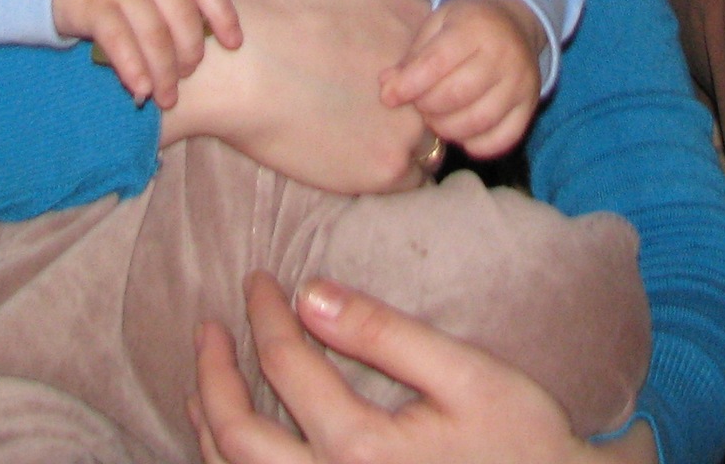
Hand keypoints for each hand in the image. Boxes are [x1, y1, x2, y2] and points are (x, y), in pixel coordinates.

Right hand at [52, 0, 241, 108]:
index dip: (224, 17)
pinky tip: (141, 91)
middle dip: (190, 54)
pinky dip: (135, 71)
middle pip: (182, 16)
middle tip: (187, 76)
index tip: (234, 45)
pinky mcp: (92, 5)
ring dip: (164, 73)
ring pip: (154, 35)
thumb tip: (208, 33)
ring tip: (167, 97)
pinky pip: (121, 44)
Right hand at [160, 0, 440, 192]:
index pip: (444, 55)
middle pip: (444, 98)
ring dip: (406, 138)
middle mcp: (431, 77)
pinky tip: (354, 152)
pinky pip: (411, 178)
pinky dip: (387, 169)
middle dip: (417, 101)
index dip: (415, 64)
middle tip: (373, 102)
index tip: (380, 67)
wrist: (237, 66)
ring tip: (363, 131)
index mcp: (423, 27)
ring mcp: (412, 124)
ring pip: (431, 141)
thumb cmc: (281, 3)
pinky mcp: (387, 168)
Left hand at [188, 273, 639, 463]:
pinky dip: (233, 461)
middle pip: (235, 434)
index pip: (285, 365)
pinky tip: (233, 439)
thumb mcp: (464, 374)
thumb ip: (384, 333)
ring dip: (210, 425)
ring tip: (204, 380)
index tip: (260, 278)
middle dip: (213, 374)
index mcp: (357, 446)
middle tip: (208, 326)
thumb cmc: (520, 438)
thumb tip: (310, 295)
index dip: (266, 313)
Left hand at [378, 0, 543, 158]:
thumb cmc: (465, 24)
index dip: (408, 85)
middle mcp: (504, 55)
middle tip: (418, 105)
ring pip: (478, 121)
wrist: (514, 22)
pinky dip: (476, 145)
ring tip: (436, 118)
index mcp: (475, 27)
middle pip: (456, 95)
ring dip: (447, 128)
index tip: (388, 97)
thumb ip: (412, 56)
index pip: (436, 63)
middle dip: (427, 107)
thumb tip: (387, 88)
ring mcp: (521, 83)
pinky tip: (461, 132)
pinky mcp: (530, 106)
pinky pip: (503, 139)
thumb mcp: (436, 24)